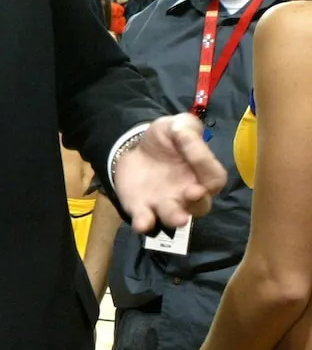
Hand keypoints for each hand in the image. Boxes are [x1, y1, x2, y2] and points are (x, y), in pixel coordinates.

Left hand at [115, 114, 226, 234]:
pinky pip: (146, 220)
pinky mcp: (142, 208)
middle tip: (192, 193)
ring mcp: (165, 203)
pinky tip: (142, 223)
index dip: (209, 171)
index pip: (215, 178)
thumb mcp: (178, 125)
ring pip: (175, 217)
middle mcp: (188, 194)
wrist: (134, 148)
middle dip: (197, 202)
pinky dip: (145, 223)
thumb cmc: (165, 139)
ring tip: (178, 218)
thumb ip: (188, 131)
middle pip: (200, 206)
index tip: (197, 159)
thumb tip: (190, 140)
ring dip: (175, 218)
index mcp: (202, 174)